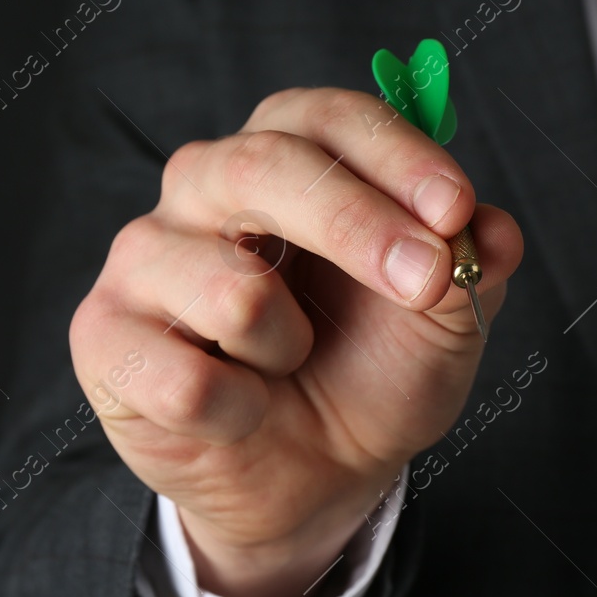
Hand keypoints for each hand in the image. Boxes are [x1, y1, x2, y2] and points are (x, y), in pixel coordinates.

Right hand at [70, 87, 522, 596]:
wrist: (318, 477)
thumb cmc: (369, 373)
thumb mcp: (443, 322)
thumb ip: (471, 268)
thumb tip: (493, 231)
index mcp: (286, 154)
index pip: (329, 118)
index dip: (397, 158)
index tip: (456, 212)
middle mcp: (202, 184)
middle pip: (264, 166)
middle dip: (359, 226)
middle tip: (428, 282)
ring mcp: (143, 258)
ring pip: (232, 289)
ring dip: (291, 347)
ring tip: (289, 364)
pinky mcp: (104, 338)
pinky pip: (186, 380)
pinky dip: (240, 412)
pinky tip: (242, 412)